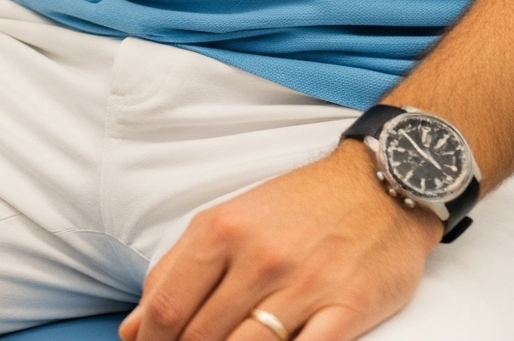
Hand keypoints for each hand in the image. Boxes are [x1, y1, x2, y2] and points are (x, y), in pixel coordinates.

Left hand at [122, 143, 439, 340]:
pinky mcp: (348, 308)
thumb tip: (134, 328)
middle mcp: (257, 257)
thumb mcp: (228, 222)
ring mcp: (304, 284)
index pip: (167, 304)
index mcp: (220, 230)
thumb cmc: (297, 209)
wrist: (378, 187)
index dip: (151, 340)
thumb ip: (179, 272)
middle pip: (201, 333)